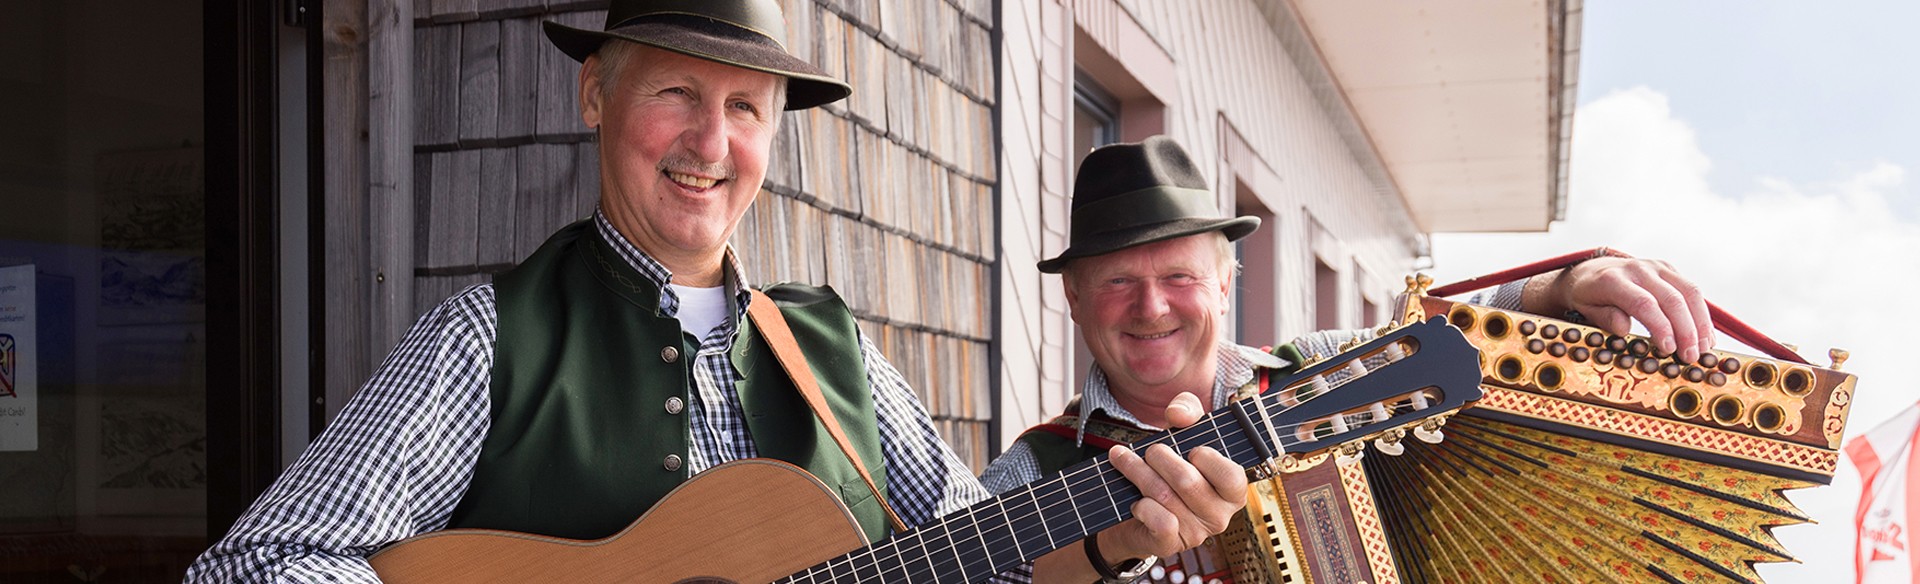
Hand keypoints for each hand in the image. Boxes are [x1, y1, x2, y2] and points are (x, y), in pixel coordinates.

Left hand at [1101, 392, 1248, 559]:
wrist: (1134, 509)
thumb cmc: (1166, 467)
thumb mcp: (1181, 432)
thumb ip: (1187, 410)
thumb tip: (1179, 414)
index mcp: (1232, 490)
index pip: (1231, 476)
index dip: (1208, 459)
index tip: (1191, 449)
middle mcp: (1219, 516)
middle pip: (1187, 481)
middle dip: (1159, 457)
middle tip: (1147, 450)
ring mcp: (1195, 533)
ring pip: (1164, 496)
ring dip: (1137, 472)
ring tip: (1122, 460)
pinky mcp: (1170, 545)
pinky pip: (1159, 521)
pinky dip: (1141, 505)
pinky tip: (1135, 499)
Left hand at [1526, 257, 1714, 362]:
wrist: (1590, 271)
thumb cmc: (1588, 296)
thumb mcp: (1585, 310)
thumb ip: (1604, 318)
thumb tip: (1623, 329)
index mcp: (1613, 280)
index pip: (1643, 303)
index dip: (1661, 327)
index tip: (1670, 349)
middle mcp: (1638, 269)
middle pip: (1672, 299)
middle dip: (1686, 330)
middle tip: (1691, 356)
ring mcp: (1655, 266)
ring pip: (1689, 292)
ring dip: (1701, 323)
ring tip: (1704, 348)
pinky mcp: (1668, 269)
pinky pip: (1691, 290)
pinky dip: (1701, 314)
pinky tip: (1705, 335)